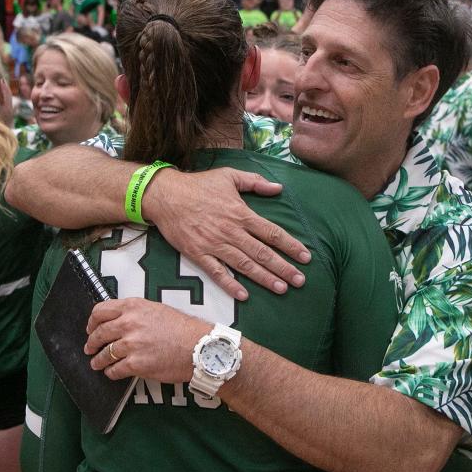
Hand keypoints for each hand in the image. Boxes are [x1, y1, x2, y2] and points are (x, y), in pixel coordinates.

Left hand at [84, 298, 210, 381]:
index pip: (100, 311)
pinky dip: (111, 372)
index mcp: (133, 307)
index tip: (91, 328)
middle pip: (99, 333)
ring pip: (104, 354)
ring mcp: (131, 344)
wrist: (198, 347)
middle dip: (92, 342)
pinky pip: (115, 370)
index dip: (92, 322)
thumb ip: (134, 312)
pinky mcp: (136, 364)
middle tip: (90, 348)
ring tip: (97, 363)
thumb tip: (117, 320)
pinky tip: (112, 372)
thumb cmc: (182, 329)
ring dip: (98, 360)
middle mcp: (129, 323)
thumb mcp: (156, 309)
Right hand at [143, 167, 311, 300]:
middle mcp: (231, 232)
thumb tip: (278, 188)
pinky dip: (230, 284)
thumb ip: (255, 182)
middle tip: (300, 281)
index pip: (272, 232)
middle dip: (284, 268)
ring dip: (264, 278)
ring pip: (244, 265)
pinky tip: (244, 296)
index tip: (306, 257)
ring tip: (281, 288)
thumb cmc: (198, 184)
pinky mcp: (198, 254)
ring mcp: (214, 245)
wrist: (165, 195)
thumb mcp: (229, 175)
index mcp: (241, 213)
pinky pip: (217, 272)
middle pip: (262, 253)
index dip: (290, 245)